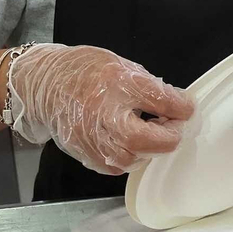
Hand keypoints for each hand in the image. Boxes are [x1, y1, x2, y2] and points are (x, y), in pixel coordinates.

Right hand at [6, 44, 192, 174]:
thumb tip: (175, 104)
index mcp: (115, 81)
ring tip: (151, 137)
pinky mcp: (82, 150)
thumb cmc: (85, 71)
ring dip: (147, 151)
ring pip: (128, 159)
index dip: (181, 107)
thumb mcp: (120, 65)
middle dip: (166, 138)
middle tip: (173, 130)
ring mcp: (88, 134)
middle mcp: (101, 110)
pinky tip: (129, 144)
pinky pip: (112, 166)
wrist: (46, 83)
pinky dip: (127, 158)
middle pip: (141, 139)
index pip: (159, 100)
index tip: (186, 108)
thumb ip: (148, 86)